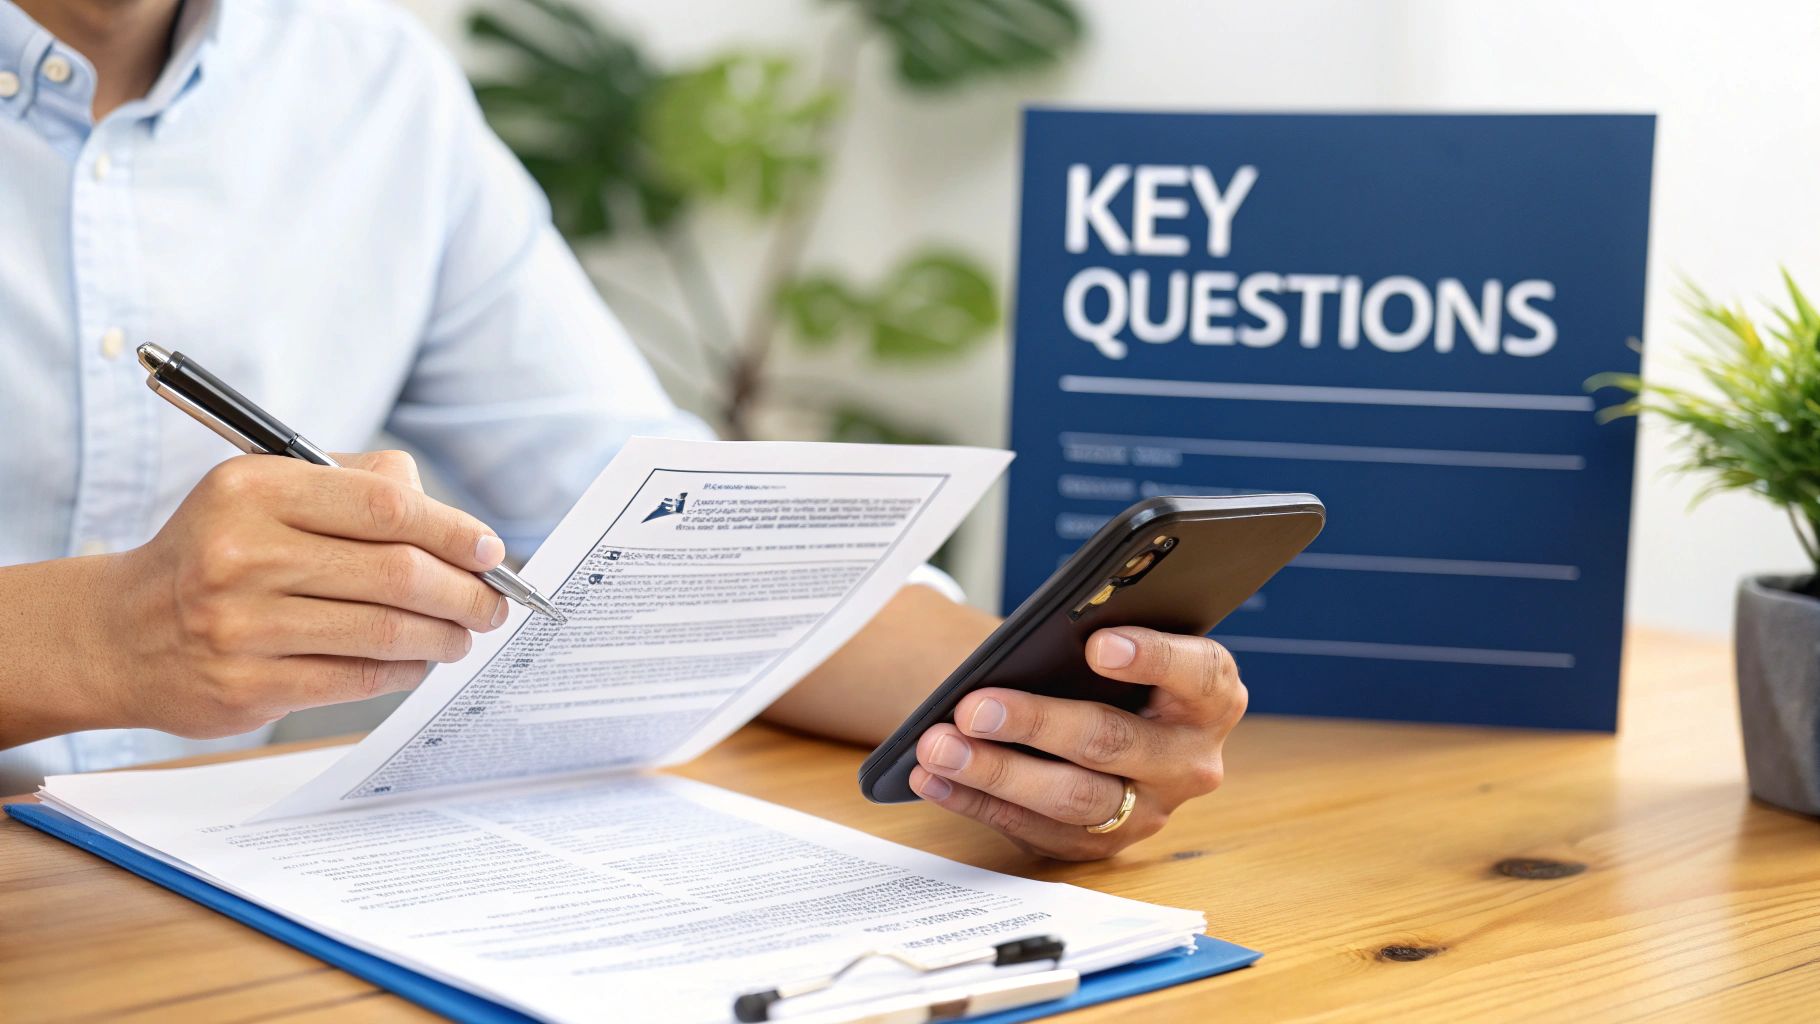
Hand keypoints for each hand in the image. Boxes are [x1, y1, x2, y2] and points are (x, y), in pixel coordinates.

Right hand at [95, 451, 509, 737]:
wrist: (120, 633)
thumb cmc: (218, 552)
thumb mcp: (266, 491)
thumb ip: (357, 485)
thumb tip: (451, 519)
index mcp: (255, 490)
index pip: (386, 506)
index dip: (453, 531)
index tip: (490, 551)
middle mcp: (243, 553)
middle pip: (396, 572)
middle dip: (463, 592)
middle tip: (492, 604)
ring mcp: (242, 624)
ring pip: (385, 631)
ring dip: (443, 636)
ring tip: (462, 635)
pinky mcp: (247, 685)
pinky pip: (357, 678)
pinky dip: (404, 670)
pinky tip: (417, 662)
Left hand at [908, 627, 1245, 859]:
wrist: (1109, 712)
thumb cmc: (1110, 665)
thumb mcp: (1122, 643)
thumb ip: (1097, 638)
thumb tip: (1025, 646)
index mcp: (1211, 696)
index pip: (1197, 674)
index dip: (1151, 658)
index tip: (1097, 644)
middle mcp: (1190, 760)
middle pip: (1114, 742)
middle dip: (1037, 724)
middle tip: (974, 707)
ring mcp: (1149, 810)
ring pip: (1072, 799)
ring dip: (996, 773)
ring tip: (939, 747)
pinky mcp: (1103, 844)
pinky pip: (1037, 831)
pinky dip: (978, 802)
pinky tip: (935, 779)